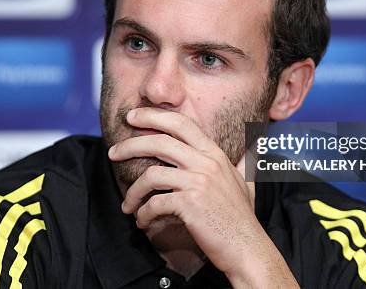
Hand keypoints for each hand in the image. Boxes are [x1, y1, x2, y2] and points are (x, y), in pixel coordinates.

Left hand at [108, 107, 299, 287]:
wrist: (247, 248)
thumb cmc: (242, 218)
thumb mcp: (246, 182)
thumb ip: (243, 161)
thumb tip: (252, 145)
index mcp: (216, 154)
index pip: (181, 123)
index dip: (154, 116)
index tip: (133, 117)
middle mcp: (207, 163)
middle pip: (159, 142)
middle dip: (131, 145)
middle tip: (113, 152)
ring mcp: (199, 182)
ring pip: (151, 175)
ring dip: (133, 191)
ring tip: (127, 204)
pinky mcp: (190, 204)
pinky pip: (155, 203)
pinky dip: (143, 213)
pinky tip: (142, 221)